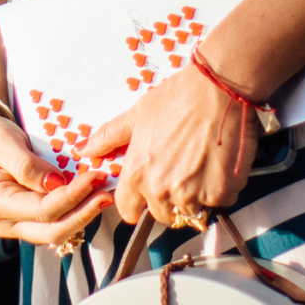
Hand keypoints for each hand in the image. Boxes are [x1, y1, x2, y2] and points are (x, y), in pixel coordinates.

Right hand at [0, 103, 110, 251]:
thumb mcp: (2, 142)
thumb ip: (26, 165)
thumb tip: (56, 184)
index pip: (43, 209)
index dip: (71, 196)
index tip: (93, 177)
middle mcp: (6, 221)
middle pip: (53, 230)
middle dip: (83, 213)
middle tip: (106, 194)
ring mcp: (18, 223)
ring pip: (58, 230)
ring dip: (83, 215)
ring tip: (104, 195)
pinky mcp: (30, 217)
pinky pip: (57, 221)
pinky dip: (76, 210)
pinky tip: (92, 196)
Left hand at [83, 65, 252, 230]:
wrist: (218, 90)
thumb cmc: (180, 97)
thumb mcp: (137, 115)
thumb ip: (109, 138)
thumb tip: (84, 150)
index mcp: (137, 173)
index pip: (128, 210)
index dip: (138, 201)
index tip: (147, 193)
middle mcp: (161, 189)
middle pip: (162, 214)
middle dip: (169, 199)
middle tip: (180, 170)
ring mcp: (192, 195)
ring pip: (191, 211)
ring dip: (196, 196)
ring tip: (201, 163)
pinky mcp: (220, 193)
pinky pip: (219, 202)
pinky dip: (221, 189)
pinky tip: (219, 162)